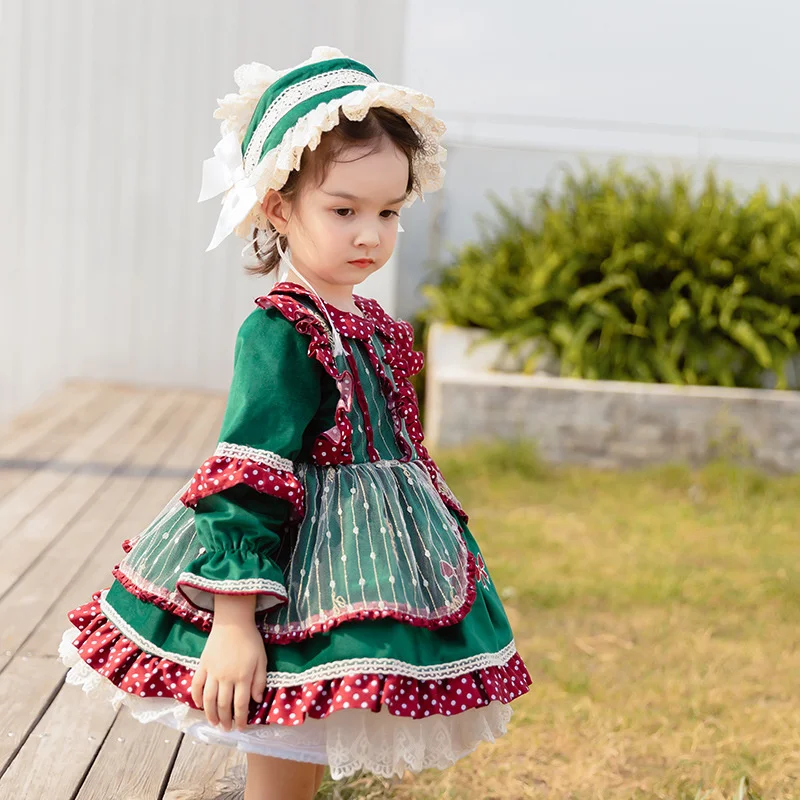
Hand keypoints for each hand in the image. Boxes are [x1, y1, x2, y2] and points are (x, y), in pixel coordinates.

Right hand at [190, 597, 267, 731]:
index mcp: (242, 677)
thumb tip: (257, 700)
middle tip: (226, 729)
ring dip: (210, 714)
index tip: (241, 728)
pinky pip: (196, 685)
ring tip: (213, 723)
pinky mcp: (202, 665)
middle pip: (224, 705)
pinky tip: (199, 705)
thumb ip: (259, 681)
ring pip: (209, 699)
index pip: (241, 705)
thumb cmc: (250, 640)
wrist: (233, 622)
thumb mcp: (262, 660)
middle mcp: (226, 678)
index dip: (241, 719)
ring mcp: (212, 672)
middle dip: (225, 720)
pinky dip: (196, 697)